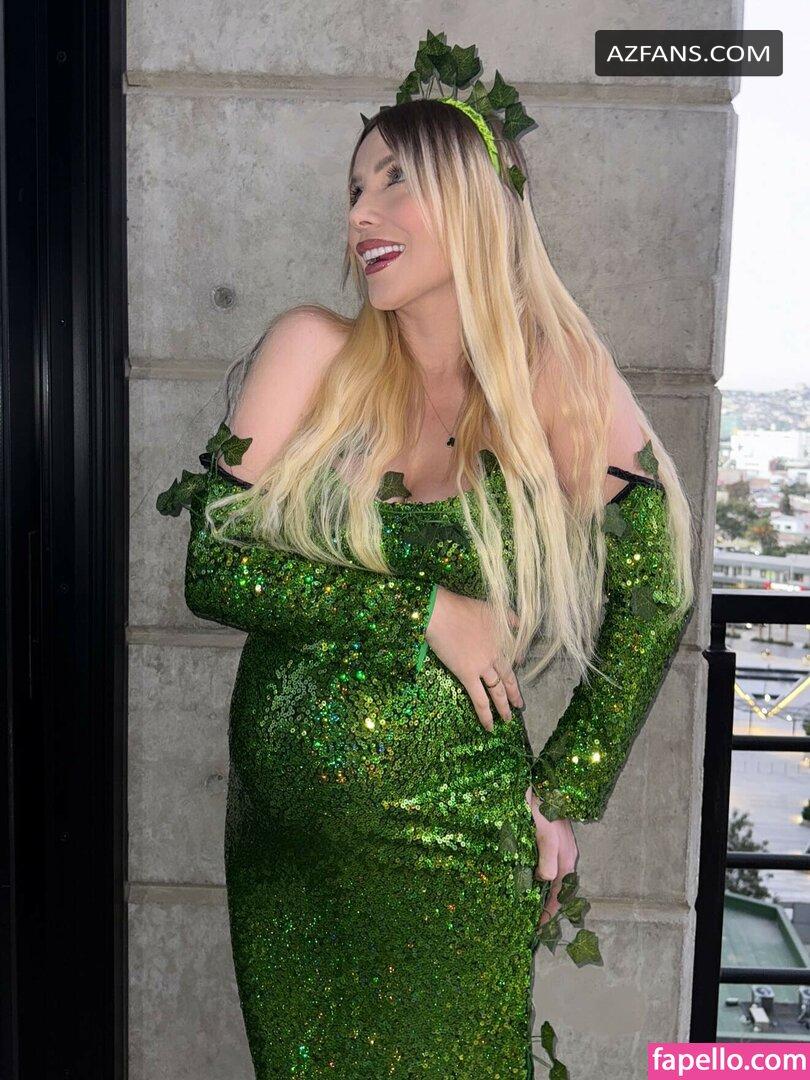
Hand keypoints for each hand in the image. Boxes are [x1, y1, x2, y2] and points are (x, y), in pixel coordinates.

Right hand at [425, 585, 523, 731]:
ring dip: (504, 706)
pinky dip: (485, 714)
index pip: (515, 656)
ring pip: (497, 691)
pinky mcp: (467, 675)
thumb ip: (510, 616)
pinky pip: (479, 699)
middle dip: (515, 692)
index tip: (518, 669)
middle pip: (509, 678)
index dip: (517, 663)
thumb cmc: (462, 607)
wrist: (442, 613)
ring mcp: (483, 666)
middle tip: (520, 705)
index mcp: (502, 639)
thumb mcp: (491, 607)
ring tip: (509, 719)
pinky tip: (490, 726)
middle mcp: (496, 655)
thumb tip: (521, 624)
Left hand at [525, 784, 578, 924]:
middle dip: (546, 904)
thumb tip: (545, 880)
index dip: (551, 911)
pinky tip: (523, 878)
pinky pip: (543, 865)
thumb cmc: (543, 807)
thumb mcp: (546, 834)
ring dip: (540, 891)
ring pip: (550, 877)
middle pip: (557, 887)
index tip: (539, 927)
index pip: (561, 892)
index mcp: (566, 857)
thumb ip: (547, 858)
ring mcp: (556, 847)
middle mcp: (563, 855)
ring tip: (525, 905)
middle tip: (531, 920)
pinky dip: (535, 876)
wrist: (543, 782)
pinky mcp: (546, 840)